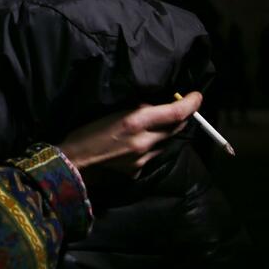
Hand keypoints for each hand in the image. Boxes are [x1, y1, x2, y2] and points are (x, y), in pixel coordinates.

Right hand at [58, 92, 202, 176]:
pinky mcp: (137, 172)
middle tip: (180, 107)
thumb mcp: (111, 113)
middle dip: (181, 116)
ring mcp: (142, 160)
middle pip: (175, 128)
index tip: (197, 95)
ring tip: (155, 125)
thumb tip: (155, 106)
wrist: (71, 164)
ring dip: (165, 133)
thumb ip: (137, 110)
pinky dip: (150, 147)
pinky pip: (152, 156)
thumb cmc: (85, 132)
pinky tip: (136, 145)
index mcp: (135, 122)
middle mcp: (144, 142)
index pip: (175, 113)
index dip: (191, 103)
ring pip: (165, 143)